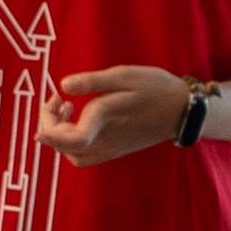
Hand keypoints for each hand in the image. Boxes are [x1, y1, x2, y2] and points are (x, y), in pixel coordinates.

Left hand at [41, 64, 199, 159]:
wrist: (182, 110)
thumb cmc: (155, 88)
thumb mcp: (123, 76)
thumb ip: (92, 82)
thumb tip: (63, 84)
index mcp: (105, 122)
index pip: (69, 138)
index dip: (49, 128)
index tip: (49, 103)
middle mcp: (104, 142)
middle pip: (64, 147)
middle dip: (50, 123)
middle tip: (56, 98)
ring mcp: (109, 149)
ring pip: (72, 154)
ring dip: (59, 134)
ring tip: (65, 107)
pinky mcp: (113, 150)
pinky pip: (83, 155)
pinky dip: (72, 141)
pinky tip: (78, 119)